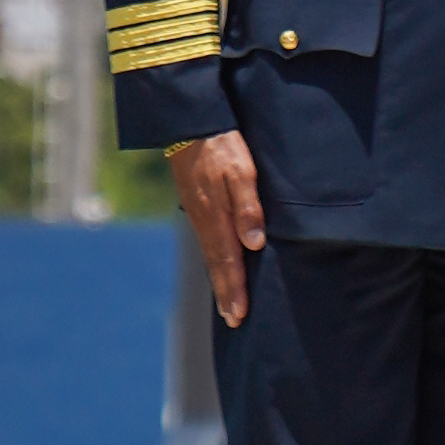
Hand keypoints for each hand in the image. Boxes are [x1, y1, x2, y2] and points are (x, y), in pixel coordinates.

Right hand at [167, 128, 265, 324]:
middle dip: (226, 293)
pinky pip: (207, 240)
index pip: (228, 261)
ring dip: (220, 280)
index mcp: (216, 216)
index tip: (239, 315)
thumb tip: (254, 244)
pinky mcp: (196, 204)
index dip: (234, 289)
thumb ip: (248, 206)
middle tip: (234, 320)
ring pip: (210, 254)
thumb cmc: (222, 145)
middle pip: (217, 264)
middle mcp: (204, 221)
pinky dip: (213, 260)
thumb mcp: (242, 170)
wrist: (190, 123)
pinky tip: (218, 264)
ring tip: (227, 303)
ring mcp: (198, 213)